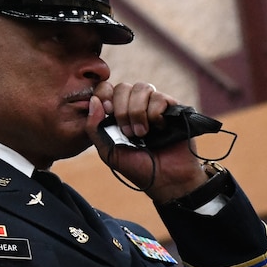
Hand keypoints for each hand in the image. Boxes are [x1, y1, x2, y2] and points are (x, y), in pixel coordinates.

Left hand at [86, 81, 210, 202]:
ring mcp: (154, 105)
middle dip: (122, 110)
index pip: (107, 88)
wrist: (166, 180)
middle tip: (128, 133)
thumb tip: (93, 100)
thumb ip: (94, 127)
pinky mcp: (172, 108)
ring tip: (142, 133)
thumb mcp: (107, 150)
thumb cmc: (136, 166)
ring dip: (138, 112)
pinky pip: (160, 97)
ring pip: (142, 87)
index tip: (108, 112)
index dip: (105, 95)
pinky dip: (155, 114)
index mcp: (118, 111)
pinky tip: (159, 128)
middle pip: (123, 87)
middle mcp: (136, 105)